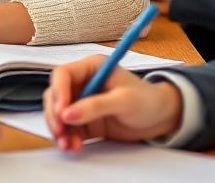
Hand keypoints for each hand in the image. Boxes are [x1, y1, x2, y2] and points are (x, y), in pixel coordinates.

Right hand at [44, 55, 182, 151]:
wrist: (159, 118)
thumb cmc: (147, 99)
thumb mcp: (124, 100)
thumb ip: (96, 106)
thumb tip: (69, 113)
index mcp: (92, 68)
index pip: (63, 74)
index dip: (58, 92)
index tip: (62, 111)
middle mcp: (84, 83)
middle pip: (55, 95)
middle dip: (55, 114)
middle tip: (61, 131)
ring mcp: (83, 102)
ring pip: (58, 114)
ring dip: (59, 129)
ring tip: (67, 144)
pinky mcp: (85, 120)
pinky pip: (68, 129)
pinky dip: (67, 138)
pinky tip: (73, 146)